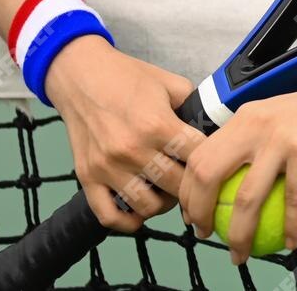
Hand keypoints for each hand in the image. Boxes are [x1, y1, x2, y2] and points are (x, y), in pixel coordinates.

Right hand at [46, 38, 202, 232]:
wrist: (80, 76)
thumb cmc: (127, 77)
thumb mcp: (170, 83)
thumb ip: (194, 106)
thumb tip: (216, 129)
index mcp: (157, 124)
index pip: (197, 158)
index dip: (211, 161)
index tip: (214, 162)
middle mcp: (132, 150)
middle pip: (176, 187)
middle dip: (191, 185)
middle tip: (194, 180)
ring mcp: (107, 167)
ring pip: (147, 207)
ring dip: (164, 204)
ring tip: (168, 191)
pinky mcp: (87, 178)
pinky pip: (110, 216)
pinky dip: (129, 221)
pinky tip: (140, 210)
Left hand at [177, 59, 296, 263]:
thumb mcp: (281, 120)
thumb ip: (256, 142)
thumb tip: (232, 182)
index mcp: (244, 117)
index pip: (199, 156)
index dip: (187, 191)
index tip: (193, 216)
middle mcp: (255, 123)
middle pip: (208, 174)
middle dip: (199, 212)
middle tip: (207, 236)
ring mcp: (280, 136)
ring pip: (246, 196)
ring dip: (239, 234)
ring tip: (241, 253)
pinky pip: (292, 199)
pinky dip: (290, 226)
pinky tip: (290, 241)